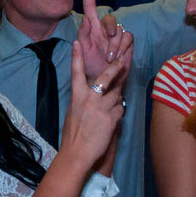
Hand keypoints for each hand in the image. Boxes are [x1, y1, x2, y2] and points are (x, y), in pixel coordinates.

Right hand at [60, 40, 126, 167]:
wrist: (77, 153)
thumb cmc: (73, 134)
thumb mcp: (73, 112)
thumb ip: (84, 100)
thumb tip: (95, 93)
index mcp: (77, 96)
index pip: (76, 73)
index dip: (76, 57)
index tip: (76, 43)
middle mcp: (89, 99)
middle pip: (106, 77)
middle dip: (116, 67)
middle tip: (122, 59)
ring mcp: (101, 108)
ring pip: (117, 96)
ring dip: (115, 101)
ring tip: (107, 112)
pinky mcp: (111, 118)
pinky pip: (120, 110)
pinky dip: (117, 114)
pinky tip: (110, 122)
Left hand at [76, 0, 132, 77]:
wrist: (101, 80)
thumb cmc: (89, 65)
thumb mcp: (82, 50)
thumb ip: (83, 34)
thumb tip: (86, 18)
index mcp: (91, 27)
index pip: (89, 4)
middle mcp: (104, 29)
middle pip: (109, 18)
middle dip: (108, 30)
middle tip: (105, 46)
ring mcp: (116, 35)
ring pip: (119, 30)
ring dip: (114, 45)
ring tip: (109, 58)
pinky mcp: (126, 43)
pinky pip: (128, 37)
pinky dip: (122, 47)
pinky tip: (118, 57)